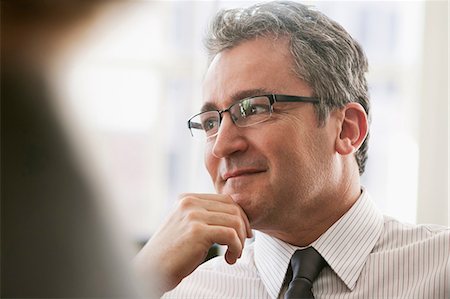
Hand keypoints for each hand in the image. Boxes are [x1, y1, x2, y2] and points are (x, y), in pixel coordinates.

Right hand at [133, 193, 252, 293]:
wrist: (151, 271)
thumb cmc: (172, 254)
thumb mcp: (188, 227)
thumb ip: (206, 217)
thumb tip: (237, 217)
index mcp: (187, 199)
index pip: (226, 200)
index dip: (240, 216)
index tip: (243, 234)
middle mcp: (189, 203)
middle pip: (233, 208)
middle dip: (243, 228)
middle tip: (241, 246)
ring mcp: (193, 215)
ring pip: (234, 221)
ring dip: (240, 241)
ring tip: (234, 255)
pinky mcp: (197, 231)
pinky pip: (231, 235)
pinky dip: (236, 248)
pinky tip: (230, 259)